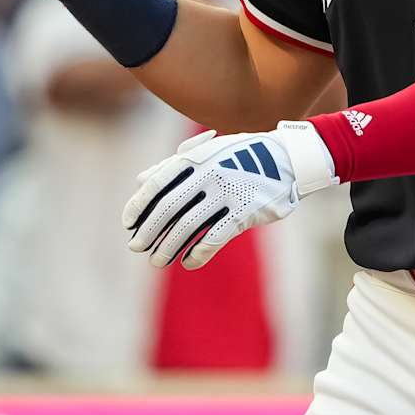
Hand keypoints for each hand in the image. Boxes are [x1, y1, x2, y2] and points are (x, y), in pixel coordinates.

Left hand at [122, 122, 337, 269]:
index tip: (127, 224)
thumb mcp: (206, 152)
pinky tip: (188, 262)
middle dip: (150, 231)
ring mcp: (228, 192)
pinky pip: (215, 237)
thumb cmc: (240, 155)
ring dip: (169, 246)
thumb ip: (173, 166)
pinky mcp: (245, 211)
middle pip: (169, 208)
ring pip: (189, 225)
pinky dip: (198, 252)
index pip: (158, 183)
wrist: (286, 159)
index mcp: (196, 158)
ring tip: (157, 261)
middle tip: (137, 247)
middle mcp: (209, 173)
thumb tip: (140, 180)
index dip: (139, 204)